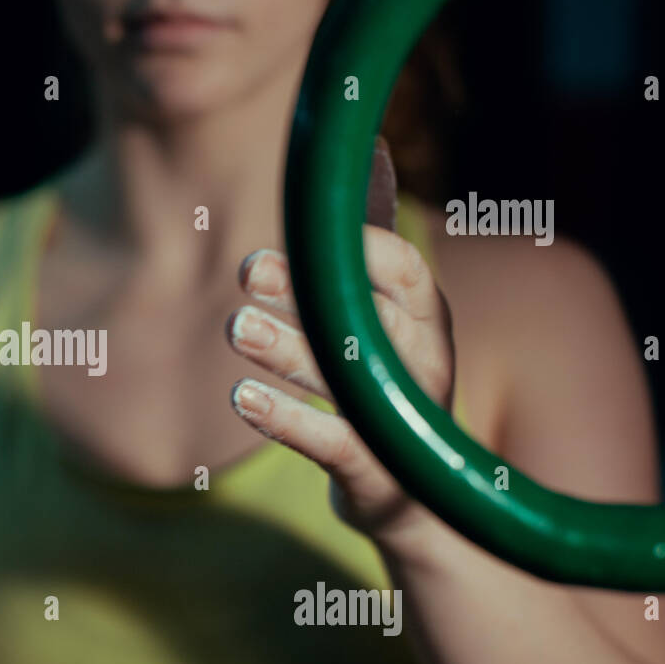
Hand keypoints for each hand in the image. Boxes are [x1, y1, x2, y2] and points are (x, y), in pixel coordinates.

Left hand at [225, 225, 455, 545]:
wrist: (410, 499)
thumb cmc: (381, 393)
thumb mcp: (379, 326)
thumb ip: (357, 258)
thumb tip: (357, 164)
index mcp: (427, 322)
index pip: (405, 271)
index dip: (359, 246)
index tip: (304, 229)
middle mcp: (425, 367)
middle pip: (365, 319)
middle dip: (305, 290)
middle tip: (248, 268)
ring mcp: (403, 424)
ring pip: (343, 378)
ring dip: (286, 348)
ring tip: (237, 327)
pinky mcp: (375, 474)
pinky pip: (330, 442)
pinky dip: (285, 419)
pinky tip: (243, 396)